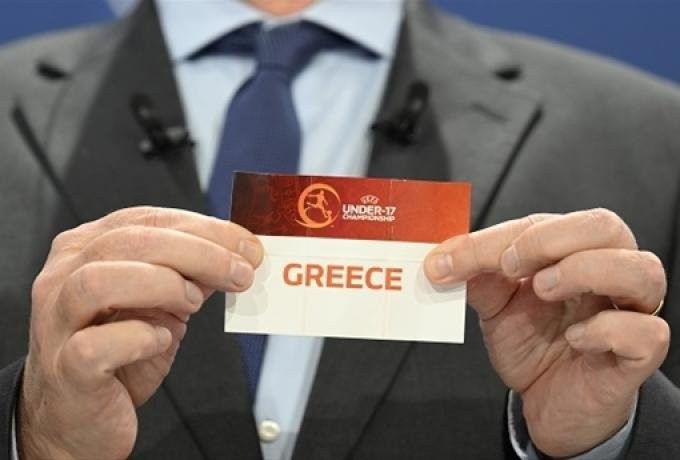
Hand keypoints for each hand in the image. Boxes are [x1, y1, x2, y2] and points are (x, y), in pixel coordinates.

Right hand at [19, 207, 262, 458]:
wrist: (82, 423)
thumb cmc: (121, 357)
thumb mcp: (164, 306)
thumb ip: (190, 277)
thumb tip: (238, 256)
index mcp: (86, 251)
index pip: (146, 220)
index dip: (203, 228)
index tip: (247, 246)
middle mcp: (62, 279)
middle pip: (127, 242)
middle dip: (197, 252)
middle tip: (240, 273)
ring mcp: (57, 323)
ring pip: (99, 280)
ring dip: (162, 284)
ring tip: (194, 302)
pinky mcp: (66, 369)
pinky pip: (95, 345)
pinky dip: (139, 337)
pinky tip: (162, 339)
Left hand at [424, 209, 668, 456]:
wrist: (548, 401)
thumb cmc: (534, 344)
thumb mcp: (496, 306)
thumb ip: (477, 278)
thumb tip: (444, 257)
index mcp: (572, 250)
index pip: (543, 224)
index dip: (494, 238)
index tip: (452, 261)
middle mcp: (607, 271)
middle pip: (605, 227)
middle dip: (548, 239)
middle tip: (509, 265)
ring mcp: (629, 310)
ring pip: (641, 269)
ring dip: (585, 271)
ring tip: (543, 290)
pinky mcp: (640, 353)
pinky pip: (648, 331)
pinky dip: (609, 329)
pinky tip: (575, 338)